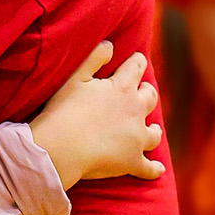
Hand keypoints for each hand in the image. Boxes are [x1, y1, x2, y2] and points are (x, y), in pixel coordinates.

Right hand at [30, 42, 164, 184]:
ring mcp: (137, 138)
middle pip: (151, 97)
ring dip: (153, 130)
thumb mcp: (74, 79)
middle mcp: (136, 110)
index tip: (135, 61)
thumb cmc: (62, 112)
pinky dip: (152, 169)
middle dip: (147, 94)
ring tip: (150, 131)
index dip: (136, 62)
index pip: (137, 67)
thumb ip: (94, 59)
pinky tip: (156, 170)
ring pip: (154, 133)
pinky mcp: (132, 162)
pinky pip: (148, 168)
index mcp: (123, 88)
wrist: (58, 150)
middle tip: (141, 94)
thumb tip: (110, 44)